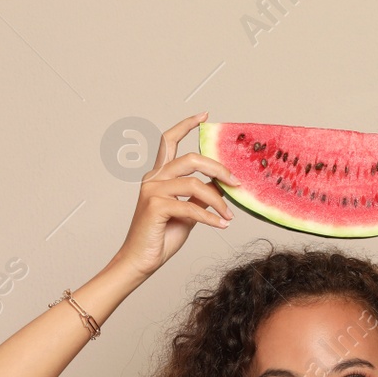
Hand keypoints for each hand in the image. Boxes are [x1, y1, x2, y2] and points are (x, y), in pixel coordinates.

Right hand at [111, 112, 240, 278]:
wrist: (141, 261)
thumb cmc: (162, 236)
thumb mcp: (188, 211)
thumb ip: (200, 194)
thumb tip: (222, 184)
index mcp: (158, 175)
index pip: (169, 141)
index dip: (186, 124)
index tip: (204, 115)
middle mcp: (153, 178)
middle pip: (191, 159)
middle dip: (218, 168)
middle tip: (236, 182)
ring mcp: (152, 190)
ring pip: (195, 184)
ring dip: (218, 201)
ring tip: (230, 215)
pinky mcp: (155, 206)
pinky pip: (191, 207)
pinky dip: (210, 217)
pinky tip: (222, 226)